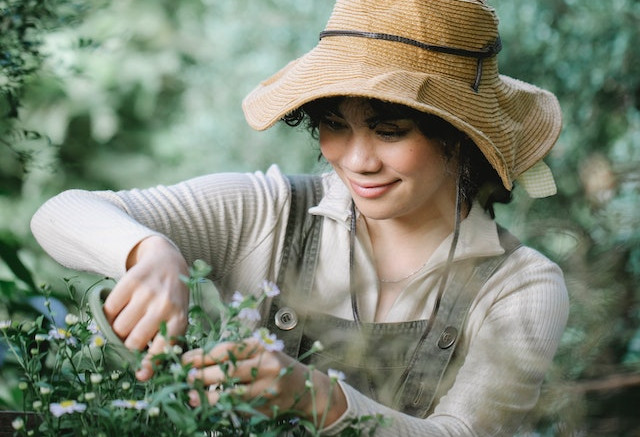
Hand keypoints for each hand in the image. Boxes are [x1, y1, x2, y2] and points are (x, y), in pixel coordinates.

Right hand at [104, 235, 189, 380]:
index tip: (140, 375)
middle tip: (128, 340)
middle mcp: (165, 305)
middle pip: (133, 341)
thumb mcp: (176, 319)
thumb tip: (142, 375)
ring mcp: (148, 292)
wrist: (168, 262)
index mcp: (179, 319)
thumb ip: (163, 344)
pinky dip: (109, 314)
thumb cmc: (171, 300)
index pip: (162, 349)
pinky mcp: (132, 280)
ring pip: (119, 327)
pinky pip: (109, 308)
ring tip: (124, 324)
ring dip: (116, 330)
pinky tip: (119, 309)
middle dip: (127, 346)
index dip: (149, 365)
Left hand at [182, 338, 347, 425]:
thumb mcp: (259, 352)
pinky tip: (208, 406)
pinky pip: (239, 408)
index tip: (183, 360)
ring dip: (208, 396)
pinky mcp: (266, 407)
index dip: (202, 355)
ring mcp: (267, 389)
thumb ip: (234, 354)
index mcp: (261, 347)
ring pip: (232, 394)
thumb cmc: (274, 366)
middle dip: (202, 375)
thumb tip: (196, 360)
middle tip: (185, 378)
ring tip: (191, 396)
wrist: (305, 389)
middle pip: (228, 371)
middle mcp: (267, 366)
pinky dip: (221, 407)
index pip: (226, 350)